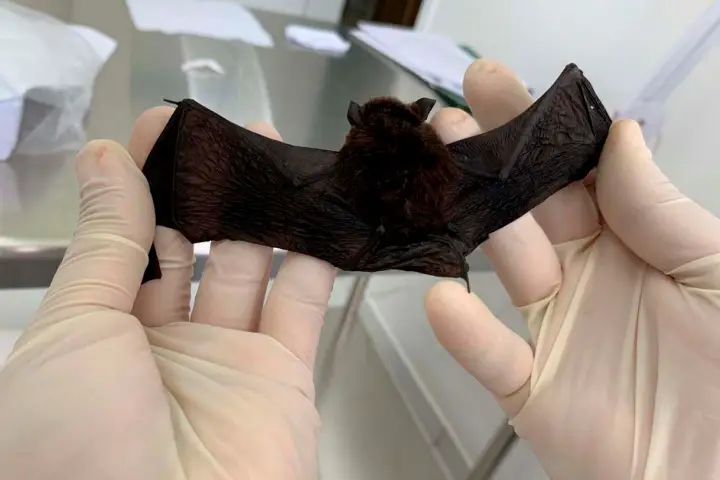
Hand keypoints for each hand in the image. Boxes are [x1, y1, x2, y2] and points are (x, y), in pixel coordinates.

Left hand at [0, 108, 335, 479]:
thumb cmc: (77, 448)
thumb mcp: (73, 331)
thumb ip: (107, 244)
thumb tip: (108, 159)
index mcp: (101, 333)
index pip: (130, 238)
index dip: (148, 179)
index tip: (169, 125)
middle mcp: (164, 345)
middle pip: (195, 247)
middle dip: (213, 191)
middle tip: (238, 137)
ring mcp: (228, 361)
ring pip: (254, 269)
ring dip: (268, 217)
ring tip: (284, 162)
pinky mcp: (284, 381)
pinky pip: (302, 308)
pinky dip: (316, 262)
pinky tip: (322, 216)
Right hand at [425, 60, 719, 478]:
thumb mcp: (717, 272)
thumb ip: (662, 209)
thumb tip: (620, 135)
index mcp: (635, 241)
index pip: (576, 171)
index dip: (539, 127)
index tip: (500, 87)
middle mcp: (588, 276)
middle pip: (529, 207)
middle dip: (491, 160)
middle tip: (452, 119)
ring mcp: (557, 330)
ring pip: (505, 266)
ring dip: (474, 223)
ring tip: (440, 181)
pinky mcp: (534, 389)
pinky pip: (493, 356)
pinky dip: (466, 333)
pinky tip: (445, 301)